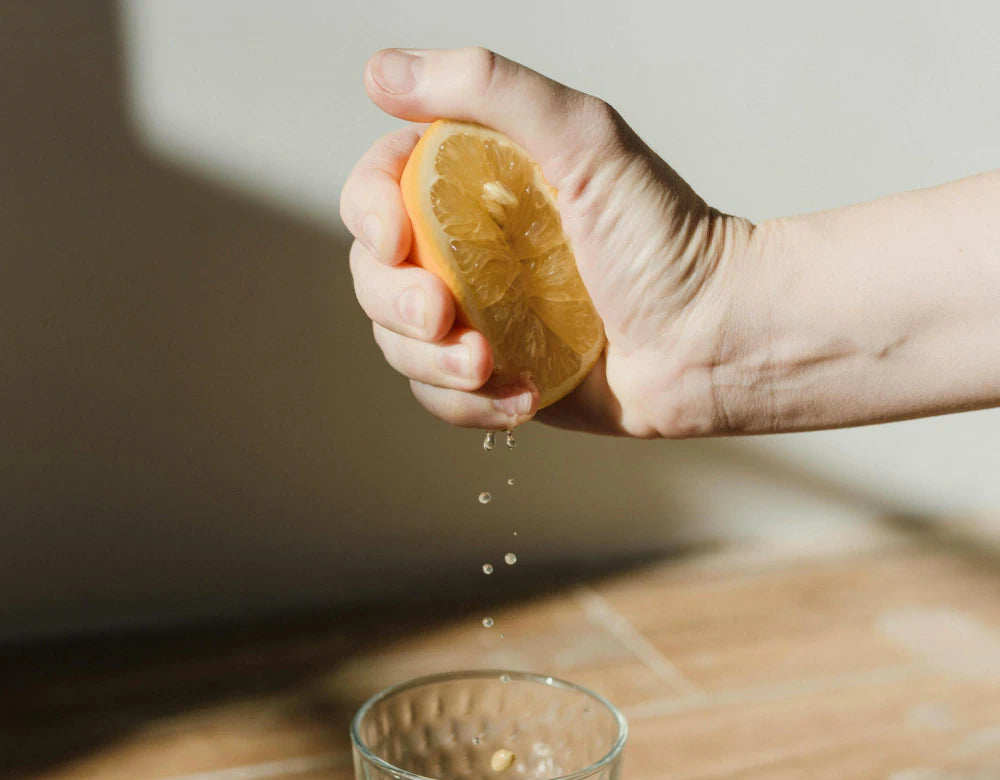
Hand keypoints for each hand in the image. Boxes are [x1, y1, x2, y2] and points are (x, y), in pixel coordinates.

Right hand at [341, 47, 751, 436]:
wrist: (713, 340)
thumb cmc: (665, 239)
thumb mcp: (583, 138)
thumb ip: (486, 90)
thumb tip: (382, 72)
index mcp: (477, 187)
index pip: (380, 190)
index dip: (367, 213)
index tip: (394, 236)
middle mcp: (469, 253)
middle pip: (375, 276)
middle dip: (397, 301)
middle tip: (445, 314)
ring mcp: (481, 319)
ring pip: (399, 345)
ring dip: (431, 363)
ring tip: (489, 364)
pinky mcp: (498, 379)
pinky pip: (441, 399)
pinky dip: (470, 405)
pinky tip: (524, 394)